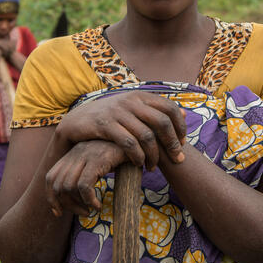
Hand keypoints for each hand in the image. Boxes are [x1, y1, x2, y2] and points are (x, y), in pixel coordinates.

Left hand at [45, 140, 126, 216]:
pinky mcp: (97, 159)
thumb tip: (77, 200)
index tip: (59, 212)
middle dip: (67, 205)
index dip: (51, 197)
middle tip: (83, 212)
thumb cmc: (120, 155)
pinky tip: (98, 205)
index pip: (50, 177)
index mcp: (73, 154)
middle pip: (58, 185)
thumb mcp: (99, 164)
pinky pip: (84, 186)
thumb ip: (86, 175)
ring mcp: (86, 155)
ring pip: (68, 187)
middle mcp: (76, 153)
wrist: (138, 139)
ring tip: (92, 209)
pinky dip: (89, 200)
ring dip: (79, 205)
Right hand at [55, 91, 186, 170]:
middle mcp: (131, 101)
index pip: (170, 108)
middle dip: (172, 144)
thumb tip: (186, 112)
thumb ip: (156, 111)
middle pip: (162, 122)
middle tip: (177, 160)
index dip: (180, 127)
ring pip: (146, 135)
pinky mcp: (105, 125)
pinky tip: (139, 164)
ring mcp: (117, 112)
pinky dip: (138, 156)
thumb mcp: (132, 109)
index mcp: (140, 96)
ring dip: (154, 155)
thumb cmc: (110, 118)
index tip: (182, 144)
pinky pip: (129, 143)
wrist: (76, 121)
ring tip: (153, 167)